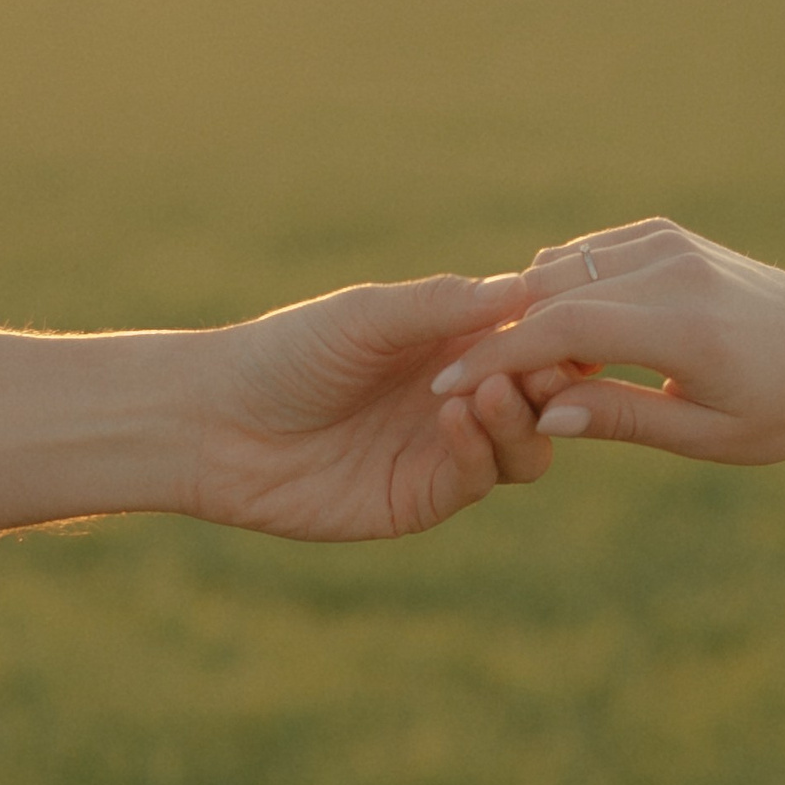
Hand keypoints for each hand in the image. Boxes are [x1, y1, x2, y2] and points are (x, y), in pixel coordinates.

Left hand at [189, 273, 553, 539]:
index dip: (561, 335)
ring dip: (521, 419)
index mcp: (457, 342)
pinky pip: (475, 479)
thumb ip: (442, 305)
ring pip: (527, 447)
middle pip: (547, 399)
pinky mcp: (422, 499)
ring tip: (494, 391)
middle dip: (552, 382)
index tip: (569, 321)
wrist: (214, 423)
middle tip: (543, 367)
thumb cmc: (286, 352)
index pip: (538, 340)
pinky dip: (478, 449)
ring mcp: (446, 452)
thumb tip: (526, 286)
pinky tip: (456, 417)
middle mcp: (464, 397)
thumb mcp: (366, 316)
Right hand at [429, 220, 784, 464]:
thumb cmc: (781, 408)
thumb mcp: (708, 436)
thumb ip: (622, 420)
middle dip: (499, 335)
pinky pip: (587, 255)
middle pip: (550, 289)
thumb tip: (543, 417)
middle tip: (464, 382)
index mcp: (684, 327)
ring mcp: (667, 243)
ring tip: (521, 368)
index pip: (563, 328)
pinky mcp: (665, 234)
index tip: (448, 387)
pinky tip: (559, 335)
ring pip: (561, 266)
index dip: (497, 358)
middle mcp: (671, 269)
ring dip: (529, 311)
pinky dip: (559, 289)